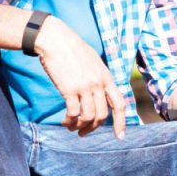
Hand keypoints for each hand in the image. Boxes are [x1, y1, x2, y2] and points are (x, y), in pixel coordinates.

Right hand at [33, 16, 125, 138]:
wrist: (55, 39)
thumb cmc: (71, 49)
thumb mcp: (93, 61)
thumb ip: (99, 78)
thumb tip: (99, 93)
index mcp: (106, 77)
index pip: (119, 104)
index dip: (121, 122)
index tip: (119, 136)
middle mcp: (98, 83)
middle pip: (102, 115)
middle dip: (93, 127)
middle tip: (83, 133)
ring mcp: (85, 86)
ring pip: (88, 116)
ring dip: (80, 126)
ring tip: (71, 127)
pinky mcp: (69, 89)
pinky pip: (73, 113)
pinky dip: (69, 121)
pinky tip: (64, 121)